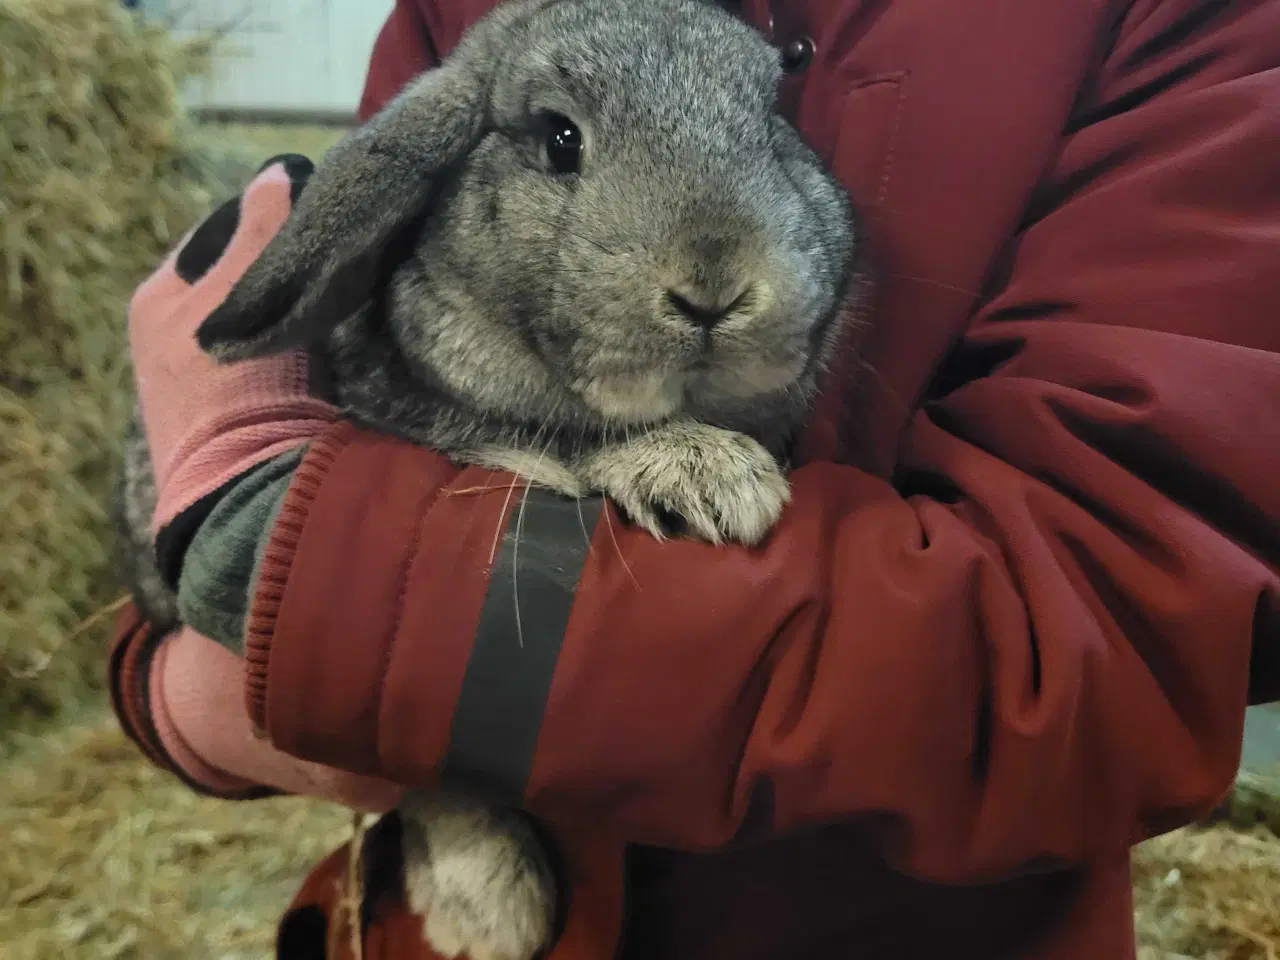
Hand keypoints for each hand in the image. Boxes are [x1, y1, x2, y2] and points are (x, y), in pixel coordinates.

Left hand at [127, 158, 336, 535]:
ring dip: (302, 305)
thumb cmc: (234, 386)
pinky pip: (283, 355)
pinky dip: (308, 343)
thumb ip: (264, 231)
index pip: (218, 231)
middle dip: (289, 264)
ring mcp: (210, 377)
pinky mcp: (245, 411)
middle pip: (246, 275)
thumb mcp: (243, 295)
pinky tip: (339, 338)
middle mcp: (176, 334)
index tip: (316, 209)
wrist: (250, 492)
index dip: (267, 215)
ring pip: (267, 316)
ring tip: (344, 289)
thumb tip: (280, 171)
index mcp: (158, 299)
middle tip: (337, 251)